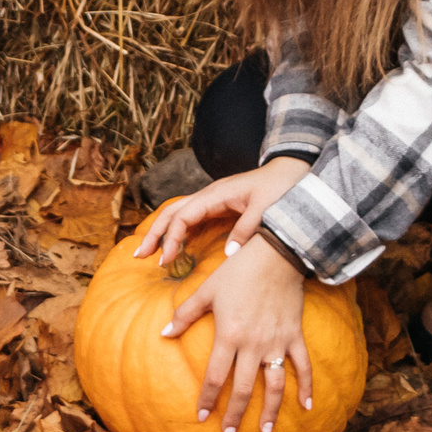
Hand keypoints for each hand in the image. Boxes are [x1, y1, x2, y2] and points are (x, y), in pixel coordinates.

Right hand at [133, 155, 309, 265]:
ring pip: (178, 213)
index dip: (172, 239)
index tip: (167, 261)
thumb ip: (246, 230)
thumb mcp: (266, 210)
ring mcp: (212, 199)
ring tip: (148, 253)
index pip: (183, 216)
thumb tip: (227, 256)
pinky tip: (173, 246)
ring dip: (161, 232)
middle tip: (139, 256)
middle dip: (154, 233)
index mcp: (216, 194)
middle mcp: (209, 195)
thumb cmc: (280, 187)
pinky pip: (191, 218)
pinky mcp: (219, 206)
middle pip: (172, 212)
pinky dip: (177, 231)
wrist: (292, 171)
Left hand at [166, 233, 312, 431]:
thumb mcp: (207, 290)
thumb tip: (163, 333)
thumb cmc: (237, 270)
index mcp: (229, 335)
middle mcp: (253, 345)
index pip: (215, 376)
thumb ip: (185, 314)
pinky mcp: (294, 336)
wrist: (276, 254)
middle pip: (243, 388)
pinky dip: (308, 387)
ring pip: (274, 385)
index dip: (208, 399)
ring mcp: (277, 342)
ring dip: (270, 411)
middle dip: (234, 415)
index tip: (201, 418)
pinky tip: (308, 407)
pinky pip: (304, 366)